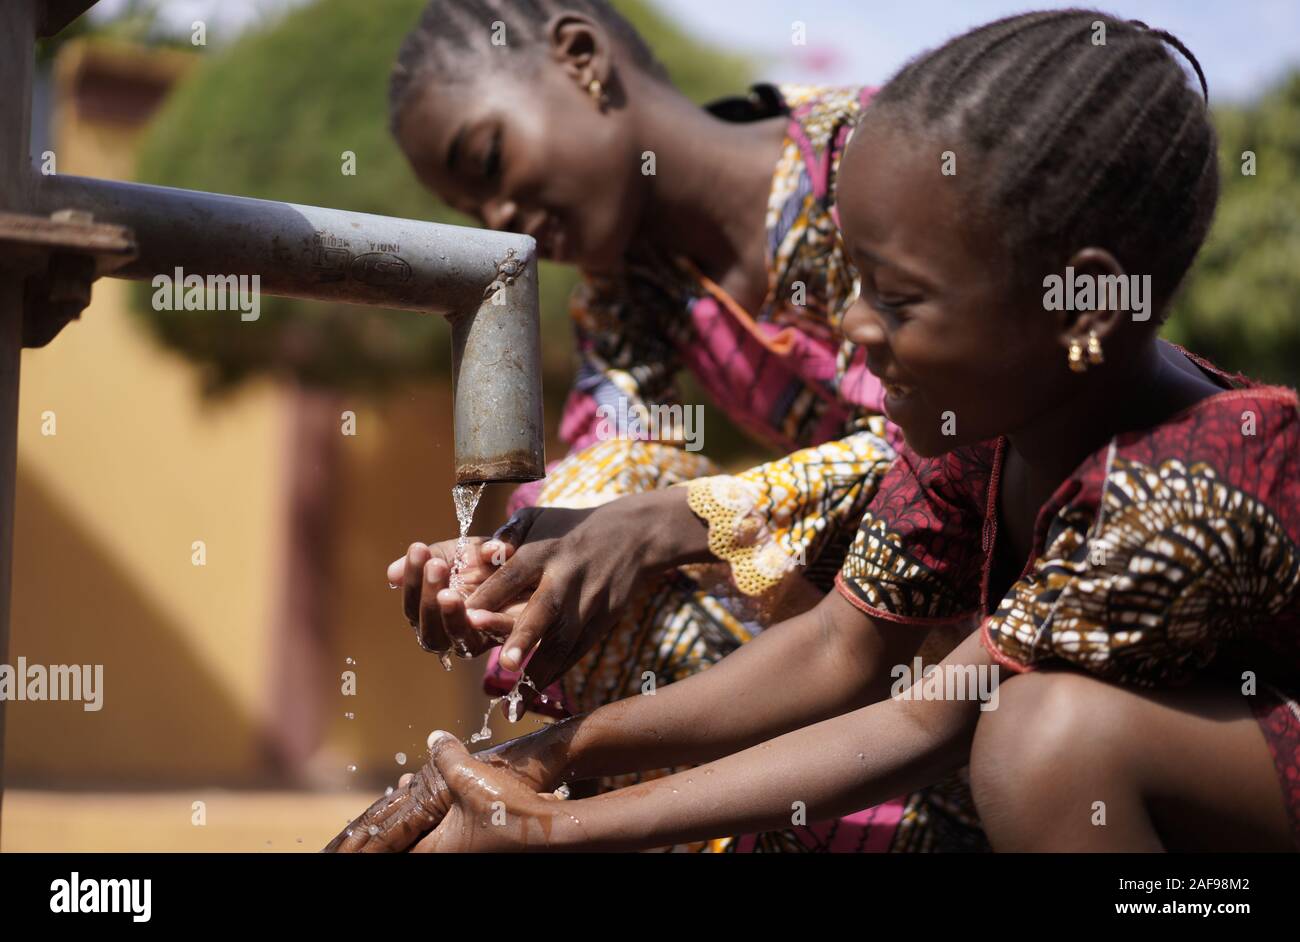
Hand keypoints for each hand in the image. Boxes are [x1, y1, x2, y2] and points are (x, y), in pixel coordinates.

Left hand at [324, 721, 581, 851]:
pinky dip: (422, 820)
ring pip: (416, 840)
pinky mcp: (470, 848)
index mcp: (432, 850)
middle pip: (397, 847)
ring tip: (379, 811)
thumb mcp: (471, 779)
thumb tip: (434, 738)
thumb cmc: (512, 810)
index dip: (358, 844)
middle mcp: (443, 856)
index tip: (333, 849)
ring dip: (398, 826)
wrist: (556, 830)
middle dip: (372, 839)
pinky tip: (418, 798)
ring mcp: (458, 854)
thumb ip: (446, 757)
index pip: (384, 846)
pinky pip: (434, 835)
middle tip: (340, 844)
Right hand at [388, 538, 528, 659]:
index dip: (413, 579)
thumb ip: (432, 559)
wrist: (530, 561)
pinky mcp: (507, 639)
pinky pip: (496, 636)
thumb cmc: (486, 560)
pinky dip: (488, 625)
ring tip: (448, 593)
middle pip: (429, 629)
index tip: (418, 549)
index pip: (413, 605)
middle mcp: (450, 631)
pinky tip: (479, 614)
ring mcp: (477, 639)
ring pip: (456, 638)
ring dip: (451, 616)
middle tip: (436, 566)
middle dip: (428, 598)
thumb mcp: (458, 552)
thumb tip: (391, 573)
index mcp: (433, 611)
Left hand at [465, 489, 709, 695]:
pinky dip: (555, 675)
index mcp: (544, 550)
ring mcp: (588, 602)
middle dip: (525, 637)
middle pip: (544, 610)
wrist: (634, 535)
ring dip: (540, 671)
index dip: (491, 595)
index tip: (467, 616)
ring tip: (516, 704)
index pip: (514, 574)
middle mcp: (566, 578)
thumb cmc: (570, 527)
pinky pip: (577, 653)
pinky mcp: (603, 621)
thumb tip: (477, 556)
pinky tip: (533, 696)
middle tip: (504, 663)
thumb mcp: (537, 518)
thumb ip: (506, 534)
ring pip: (563, 641)